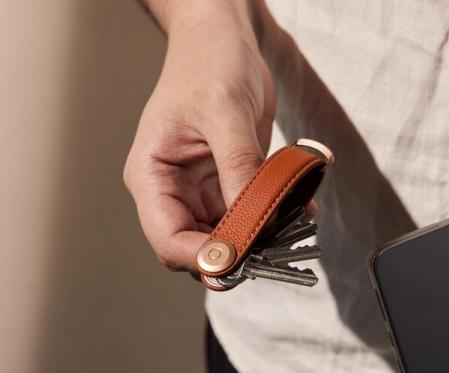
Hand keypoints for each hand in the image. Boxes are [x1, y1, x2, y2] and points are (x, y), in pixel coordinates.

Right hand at [123, 2, 274, 272]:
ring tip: (290, 228)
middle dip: (232, 253)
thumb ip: (238, 167)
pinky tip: (296, 209)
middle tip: (272, 250)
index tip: (243, 256)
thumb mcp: (224, 111)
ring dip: (257, 239)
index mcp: (152, 175)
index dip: (203, 256)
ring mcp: (200, 190)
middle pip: (196, 246)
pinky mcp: (227, 183)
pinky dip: (271, 218)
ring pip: (226, 235)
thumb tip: (253, 220)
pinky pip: (248, 213)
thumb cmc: (208, 63)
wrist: (222, 41)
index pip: (168, 237)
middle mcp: (173, 190)